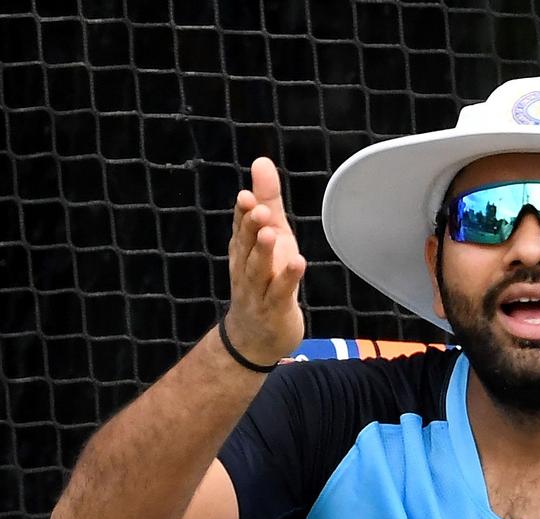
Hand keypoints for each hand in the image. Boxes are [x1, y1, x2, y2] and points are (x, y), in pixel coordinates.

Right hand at [225, 157, 305, 365]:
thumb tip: (261, 161)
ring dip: (264, 252)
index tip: (247, 195)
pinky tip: (298, 263)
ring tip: (273, 232)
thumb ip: (267, 200)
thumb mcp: (270, 236)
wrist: (255, 336)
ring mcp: (258, 291)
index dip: (243, 213)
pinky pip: (280, 292)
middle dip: (251, 227)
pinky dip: (287, 278)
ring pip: (258, 270)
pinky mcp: (275, 309)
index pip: (241, 227)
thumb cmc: (264, 279)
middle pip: (246, 246)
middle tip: (258, 208)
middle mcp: (246, 268)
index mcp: (243, 249)